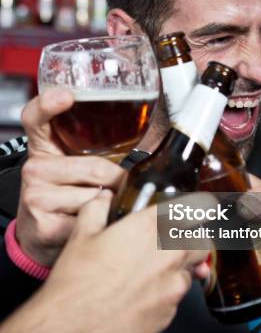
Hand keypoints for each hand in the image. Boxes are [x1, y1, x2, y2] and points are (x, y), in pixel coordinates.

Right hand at [0, 191, 208, 332]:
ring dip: (178, 270)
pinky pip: (175, 300)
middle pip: (202, 241)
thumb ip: (97, 209)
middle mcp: (169, 255)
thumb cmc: (77, 284)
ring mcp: (172, 287)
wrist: (71, 331)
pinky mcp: (169, 315)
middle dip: (192, 241)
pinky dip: (165, 296)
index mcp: (150, 228)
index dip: (196, 207)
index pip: (194, 208)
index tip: (194, 208)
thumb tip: (103, 199)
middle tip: (173, 242)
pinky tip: (140, 297)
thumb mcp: (81, 235)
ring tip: (149, 273)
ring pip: (191, 273)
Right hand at [16, 91, 125, 265]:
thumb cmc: (66, 195)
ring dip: (111, 204)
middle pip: (96, 166)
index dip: (50, 104)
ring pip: (97, 196)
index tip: (68, 96)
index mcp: (43, 146)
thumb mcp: (75, 166)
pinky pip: (92, 219)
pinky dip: (102, 223)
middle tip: (119, 189)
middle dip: (118, 180)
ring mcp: (36, 196)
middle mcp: (35, 167)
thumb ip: (97, 148)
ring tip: (100, 209)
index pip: (37, 118)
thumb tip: (153, 140)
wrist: (40, 235)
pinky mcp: (44, 224)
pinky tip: (93, 225)